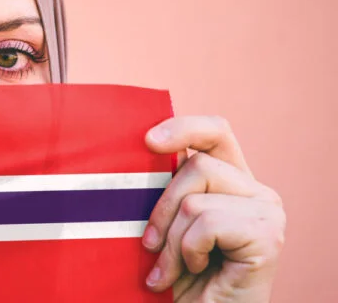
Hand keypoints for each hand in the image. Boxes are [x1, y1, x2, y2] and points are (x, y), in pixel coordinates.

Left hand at [142, 116, 285, 301]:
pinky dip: (188, 251)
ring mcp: (267, 211)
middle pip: (198, 164)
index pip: (215, 132)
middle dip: (162, 206)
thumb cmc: (180, 278)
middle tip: (150, 245)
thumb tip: (136, 147)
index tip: (147, 141)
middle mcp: (255, 192)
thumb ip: (163, 189)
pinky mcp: (268, 235)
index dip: (183, 127)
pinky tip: (196, 271)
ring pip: (196, 198)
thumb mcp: (165, 224)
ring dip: (172, 240)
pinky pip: (207, 223)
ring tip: (169, 268)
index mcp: (231, 182)